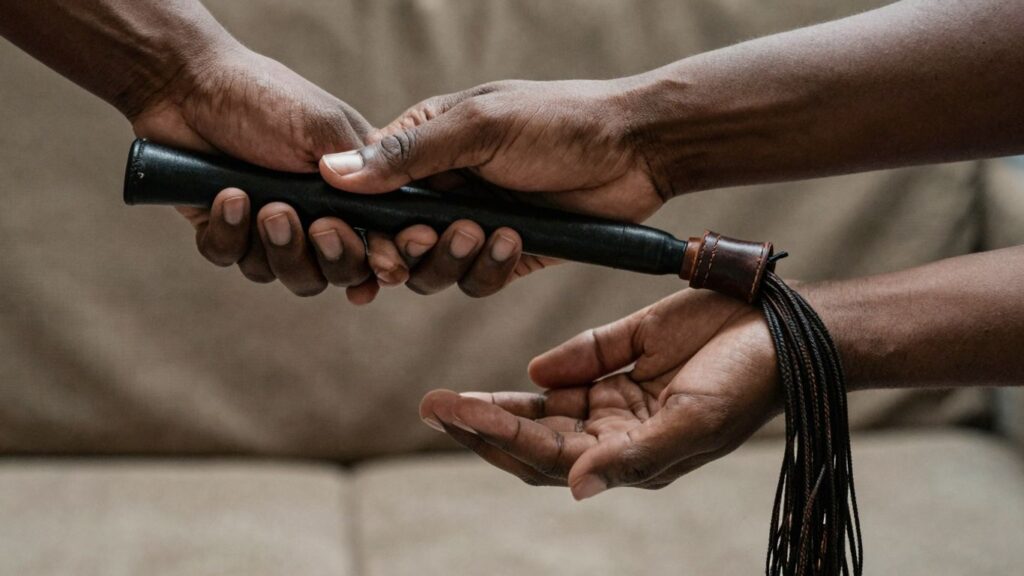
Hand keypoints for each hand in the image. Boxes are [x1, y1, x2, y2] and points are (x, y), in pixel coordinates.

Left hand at [132, 44, 522, 300]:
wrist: (186, 84)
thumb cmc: (265, 97)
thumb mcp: (326, 128)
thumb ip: (367, 172)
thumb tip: (396, 213)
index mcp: (354, 190)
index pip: (384, 241)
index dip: (387, 259)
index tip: (385, 264)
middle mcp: (319, 215)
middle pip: (343, 271)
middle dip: (333, 255)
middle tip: (319, 225)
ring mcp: (274, 228)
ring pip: (293, 275)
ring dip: (281, 247)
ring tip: (266, 206)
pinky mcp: (228, 231)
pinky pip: (235, 259)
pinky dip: (231, 234)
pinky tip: (227, 197)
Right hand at [317, 79, 668, 293]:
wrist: (636, 149)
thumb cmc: (558, 120)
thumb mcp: (479, 126)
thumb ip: (408, 153)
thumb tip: (332, 170)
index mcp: (425, 145)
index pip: (368, 192)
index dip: (363, 223)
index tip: (369, 240)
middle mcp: (444, 188)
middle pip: (395, 240)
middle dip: (408, 249)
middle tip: (429, 238)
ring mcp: (475, 223)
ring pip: (433, 269)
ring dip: (451, 259)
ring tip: (483, 232)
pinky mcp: (508, 253)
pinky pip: (477, 280)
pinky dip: (489, 269)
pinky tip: (514, 242)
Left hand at [419, 288, 780, 499]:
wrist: (785, 329)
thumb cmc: (747, 383)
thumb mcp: (693, 425)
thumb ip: (633, 457)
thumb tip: (574, 488)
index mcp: (628, 456)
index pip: (548, 454)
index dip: (500, 436)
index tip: (457, 413)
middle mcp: (614, 431)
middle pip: (533, 437)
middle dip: (480, 426)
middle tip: (432, 406)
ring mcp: (615, 393)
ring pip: (541, 406)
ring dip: (495, 404)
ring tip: (445, 400)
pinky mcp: (621, 354)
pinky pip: (574, 364)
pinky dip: (548, 372)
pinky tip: (525, 378)